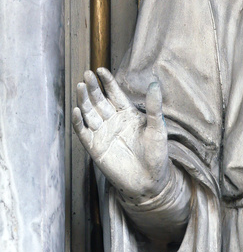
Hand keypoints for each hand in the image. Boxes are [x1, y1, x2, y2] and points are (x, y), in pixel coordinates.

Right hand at [72, 68, 171, 202]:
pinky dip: (78, 121)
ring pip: (89, 112)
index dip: (107, 82)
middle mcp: (113, 121)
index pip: (115, 94)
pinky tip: (77, 110)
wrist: (150, 181)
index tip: (101, 70)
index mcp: (127, 114)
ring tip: (80, 86)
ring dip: (84, 100)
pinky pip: (83, 132)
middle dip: (93, 87)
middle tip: (87, 74)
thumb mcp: (158, 128)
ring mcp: (102, 133)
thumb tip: (155, 83)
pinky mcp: (95, 147)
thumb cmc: (157, 155)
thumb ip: (154, 106)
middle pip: (99, 100)